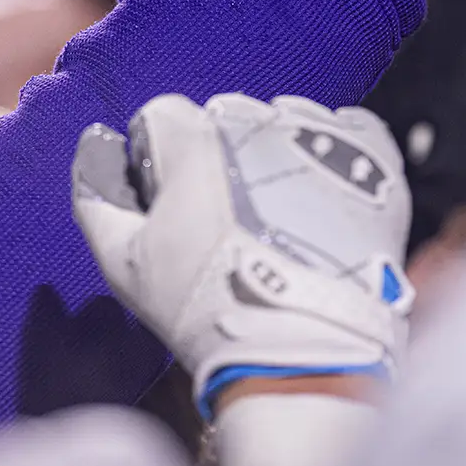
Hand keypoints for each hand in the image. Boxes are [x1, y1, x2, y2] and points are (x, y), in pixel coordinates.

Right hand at [71, 93, 414, 416]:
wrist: (304, 350)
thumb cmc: (206, 308)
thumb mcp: (125, 266)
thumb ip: (98, 199)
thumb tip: (94, 154)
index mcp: (194, 139)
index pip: (163, 116)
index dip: (159, 159)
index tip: (171, 201)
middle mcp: (258, 122)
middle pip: (224, 117)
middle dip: (218, 157)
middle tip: (227, 219)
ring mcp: (318, 135)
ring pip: (283, 119)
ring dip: (275, 152)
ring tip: (279, 216)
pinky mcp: (371, 157)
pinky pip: (346, 126)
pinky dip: (333, 150)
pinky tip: (322, 195)